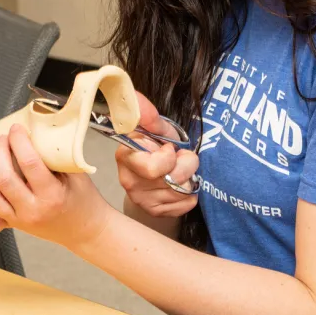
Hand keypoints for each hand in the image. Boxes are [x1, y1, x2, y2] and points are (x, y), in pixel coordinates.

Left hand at [0, 124, 110, 248]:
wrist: (85, 230)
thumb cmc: (83, 199)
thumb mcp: (78, 174)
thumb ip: (58, 157)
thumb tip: (36, 134)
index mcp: (52, 195)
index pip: (29, 163)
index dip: (19, 141)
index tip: (17, 129)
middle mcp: (33, 210)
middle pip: (4, 178)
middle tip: (2, 138)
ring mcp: (20, 220)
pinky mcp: (12, 225)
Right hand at [116, 93, 198, 218]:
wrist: (151, 174)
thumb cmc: (155, 147)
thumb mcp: (155, 130)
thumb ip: (151, 118)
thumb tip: (140, 103)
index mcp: (126, 156)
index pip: (155, 168)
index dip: (169, 158)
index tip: (169, 149)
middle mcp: (129, 180)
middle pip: (173, 181)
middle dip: (186, 167)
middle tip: (181, 159)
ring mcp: (141, 199)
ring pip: (181, 192)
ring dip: (189, 179)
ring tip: (180, 170)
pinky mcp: (154, 212)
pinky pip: (186, 204)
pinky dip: (190, 194)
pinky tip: (181, 185)